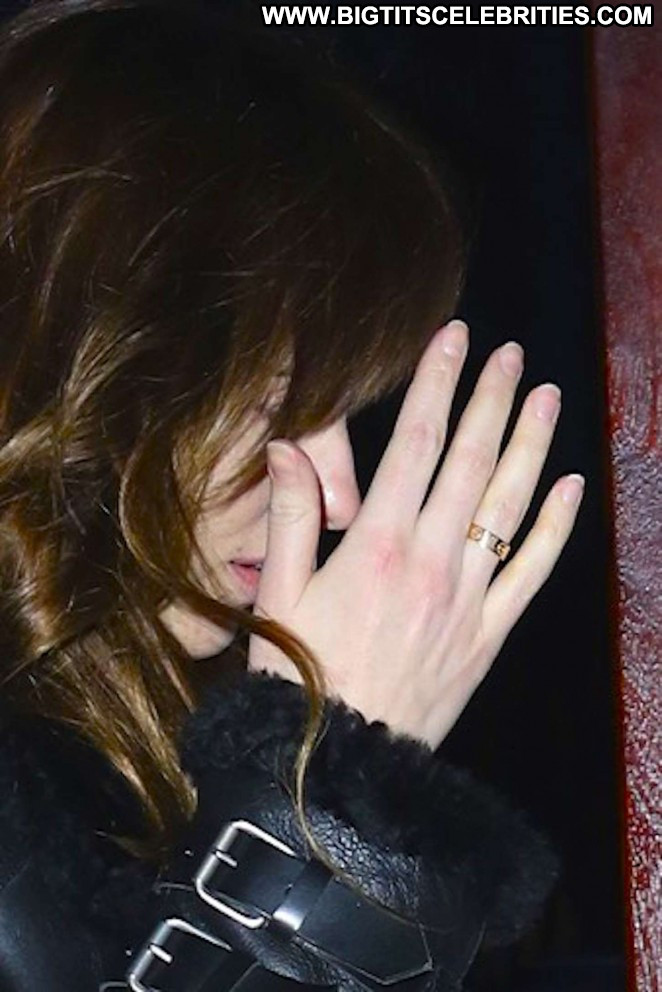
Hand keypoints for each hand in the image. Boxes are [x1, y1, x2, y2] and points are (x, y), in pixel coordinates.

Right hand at [248, 320, 583, 748]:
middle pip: (469, 461)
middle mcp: (431, 560)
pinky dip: (554, 528)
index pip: (414, 443)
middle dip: (492, 399)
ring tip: (549, 397)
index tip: (453, 341)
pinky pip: (531, 572)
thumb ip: (290, 517)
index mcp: (376, 544)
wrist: (338, 766)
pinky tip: (570, 490)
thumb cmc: (298, 679)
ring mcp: (468, 597)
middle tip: (511, 354)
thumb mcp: (277, 595)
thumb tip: (287, 447)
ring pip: (508, 505)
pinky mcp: (488, 634)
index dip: (435, 384)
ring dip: (531, 446)